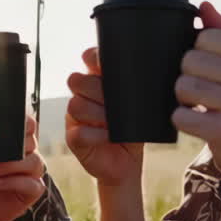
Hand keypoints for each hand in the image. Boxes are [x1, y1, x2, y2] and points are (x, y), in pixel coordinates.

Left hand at [0, 114, 45, 220]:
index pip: (26, 121)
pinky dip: (14, 182)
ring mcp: (31, 171)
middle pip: (31, 139)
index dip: (19, 119)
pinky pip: (33, 184)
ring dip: (11, 164)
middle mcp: (26, 152)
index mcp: (12, 138)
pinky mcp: (33, 191)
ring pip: (34, 161)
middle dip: (14, 143)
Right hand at [65, 47, 143, 186]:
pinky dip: (96, 134)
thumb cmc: (134, 130)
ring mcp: (75, 118)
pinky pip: (78, 132)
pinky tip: (110, 137)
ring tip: (114, 122)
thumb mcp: (139, 107)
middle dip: (97, 88)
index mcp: (97, 82)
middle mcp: (82, 96)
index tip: (105, 63)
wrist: (128, 162)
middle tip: (117, 101)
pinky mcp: (73, 139)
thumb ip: (136, 89)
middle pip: (77, 80)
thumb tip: (147, 74)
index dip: (94, 57)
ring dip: (97, 113)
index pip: (89, 59)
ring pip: (75, 105)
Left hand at [172, 1, 220, 189]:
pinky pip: (181, 116)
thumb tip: (203, 5)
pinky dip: (183, 121)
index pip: (204, 37)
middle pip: (190, 60)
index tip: (213, 74)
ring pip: (183, 86)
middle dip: (187, 77)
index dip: (198, 55)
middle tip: (204, 94)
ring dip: (183, 100)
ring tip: (202, 108)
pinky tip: (200, 125)